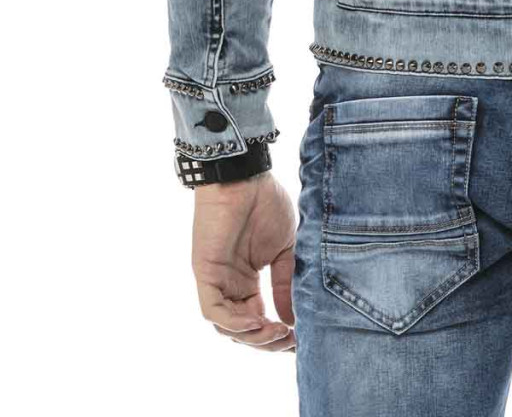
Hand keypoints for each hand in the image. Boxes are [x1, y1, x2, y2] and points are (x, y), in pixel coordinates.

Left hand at [191, 172, 296, 350]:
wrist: (246, 177)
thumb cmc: (265, 204)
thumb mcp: (284, 249)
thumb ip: (285, 284)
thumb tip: (293, 321)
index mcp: (246, 281)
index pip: (258, 319)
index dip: (276, 335)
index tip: (298, 341)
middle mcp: (230, 285)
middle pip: (242, 330)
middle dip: (266, 341)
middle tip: (289, 341)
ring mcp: (216, 281)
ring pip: (227, 327)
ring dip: (253, 336)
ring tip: (278, 333)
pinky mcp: (205, 273)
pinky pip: (214, 311)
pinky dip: (235, 323)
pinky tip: (258, 320)